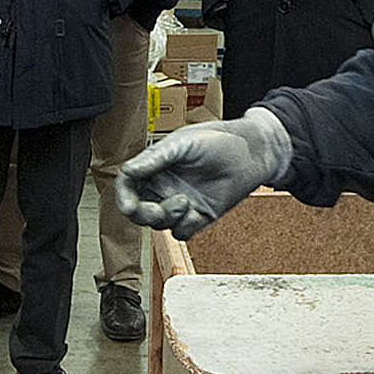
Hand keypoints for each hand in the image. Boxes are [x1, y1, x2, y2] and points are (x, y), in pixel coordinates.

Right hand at [115, 106, 290, 238]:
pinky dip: (185, 225)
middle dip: (144, 214)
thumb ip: (154, 159)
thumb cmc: (217, 141)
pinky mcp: (198, 217)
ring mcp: (180, 203)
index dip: (123, 197)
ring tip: (185, 202)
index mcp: (154, 167)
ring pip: (159, 224)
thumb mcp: (182, 144)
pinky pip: (181, 231)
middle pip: (139, 211)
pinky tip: (197, 211)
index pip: (128, 186)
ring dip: (167, 217)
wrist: (250, 154)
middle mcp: (164, 187)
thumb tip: (127, 171)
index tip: (129, 205)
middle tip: (157, 210)